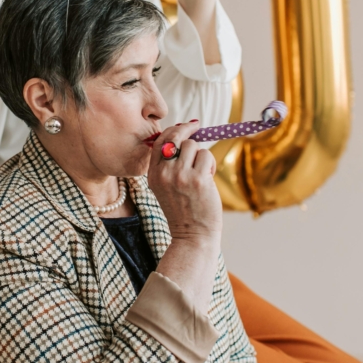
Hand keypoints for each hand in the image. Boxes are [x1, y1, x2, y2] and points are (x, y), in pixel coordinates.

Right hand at [147, 120, 221, 246]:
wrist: (192, 236)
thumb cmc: (183, 211)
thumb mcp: (165, 188)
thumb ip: (168, 165)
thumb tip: (183, 137)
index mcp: (153, 175)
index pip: (158, 142)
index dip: (172, 130)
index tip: (185, 126)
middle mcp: (164, 174)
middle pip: (176, 138)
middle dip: (188, 131)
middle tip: (197, 127)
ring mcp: (180, 176)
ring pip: (193, 146)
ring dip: (201, 155)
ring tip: (202, 172)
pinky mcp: (198, 179)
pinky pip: (206, 155)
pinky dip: (210, 164)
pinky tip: (208, 178)